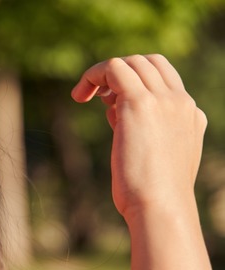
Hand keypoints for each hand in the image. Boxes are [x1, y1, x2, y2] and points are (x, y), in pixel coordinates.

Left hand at [71, 55, 206, 222]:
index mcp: (190, 115)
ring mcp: (163, 100)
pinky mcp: (139, 104)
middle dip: (118, 75)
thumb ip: (143, 132)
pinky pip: (114, 68)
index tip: (112, 109)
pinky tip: (79, 96)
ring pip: (131, 61)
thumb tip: (115, 115)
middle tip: (97, 99)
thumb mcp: (153, 157)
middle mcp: (180, 102)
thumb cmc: (152, 195)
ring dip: (103, 74)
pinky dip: (93, 74)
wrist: (162, 207)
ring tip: (83, 96)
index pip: (163, 79)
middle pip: (148, 63)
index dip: (134, 85)